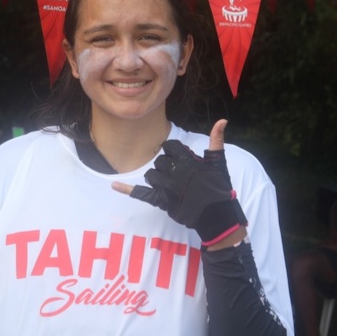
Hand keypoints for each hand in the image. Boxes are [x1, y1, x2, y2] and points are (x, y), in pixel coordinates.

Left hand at [112, 120, 246, 244]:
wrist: (217, 215)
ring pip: (151, 175)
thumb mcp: (218, 162)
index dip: (173, 151)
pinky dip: (126, 189)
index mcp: (187, 161)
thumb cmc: (219, 188)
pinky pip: (141, 193)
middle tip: (178, 174)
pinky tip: (114, 185)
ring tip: (170, 184)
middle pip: (159, 161)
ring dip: (157, 177)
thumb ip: (216, 140)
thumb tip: (222, 120)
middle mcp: (174, 172)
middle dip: (166, 166)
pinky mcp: (161, 201)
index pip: (169, 146)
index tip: (179, 158)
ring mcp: (166, 187)